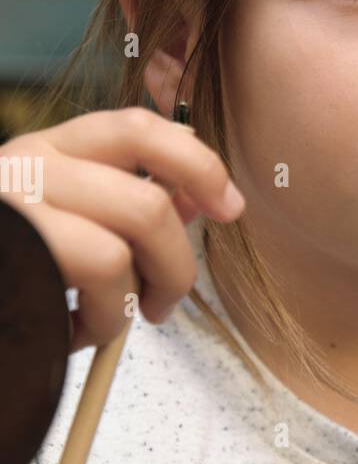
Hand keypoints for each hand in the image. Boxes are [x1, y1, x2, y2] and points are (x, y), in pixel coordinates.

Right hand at [0, 107, 244, 350]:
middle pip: (149, 203)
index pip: (137, 128)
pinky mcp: (12, 248)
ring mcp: (14, 205)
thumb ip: (122, 204)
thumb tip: (197, 200)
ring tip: (99, 327)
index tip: (230, 206)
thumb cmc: (8, 272)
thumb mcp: (65, 226)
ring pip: (122, 251)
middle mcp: (26, 164)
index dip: (197, 163)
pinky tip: (68, 334)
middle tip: (165, 306)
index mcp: (46, 151)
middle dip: (177, 266)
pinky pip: (94, 284)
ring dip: (131, 304)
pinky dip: (100, 325)